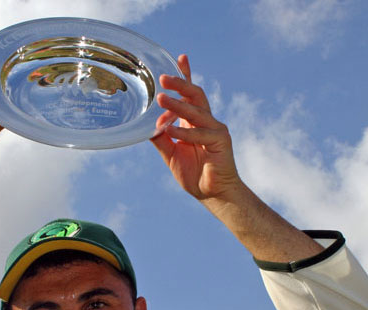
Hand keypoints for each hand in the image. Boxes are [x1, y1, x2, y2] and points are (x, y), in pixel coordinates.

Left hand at [151, 55, 242, 201]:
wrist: (213, 193)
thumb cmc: (194, 174)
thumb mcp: (171, 154)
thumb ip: (161, 139)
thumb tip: (146, 126)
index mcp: (195, 121)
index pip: (191, 95)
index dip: (186, 76)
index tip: (180, 58)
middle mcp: (207, 121)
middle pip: (195, 96)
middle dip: (181, 84)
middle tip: (164, 77)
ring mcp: (215, 129)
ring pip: (196, 111)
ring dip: (178, 105)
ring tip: (162, 98)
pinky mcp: (221, 140)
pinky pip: (200, 132)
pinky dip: (184, 131)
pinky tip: (170, 129)